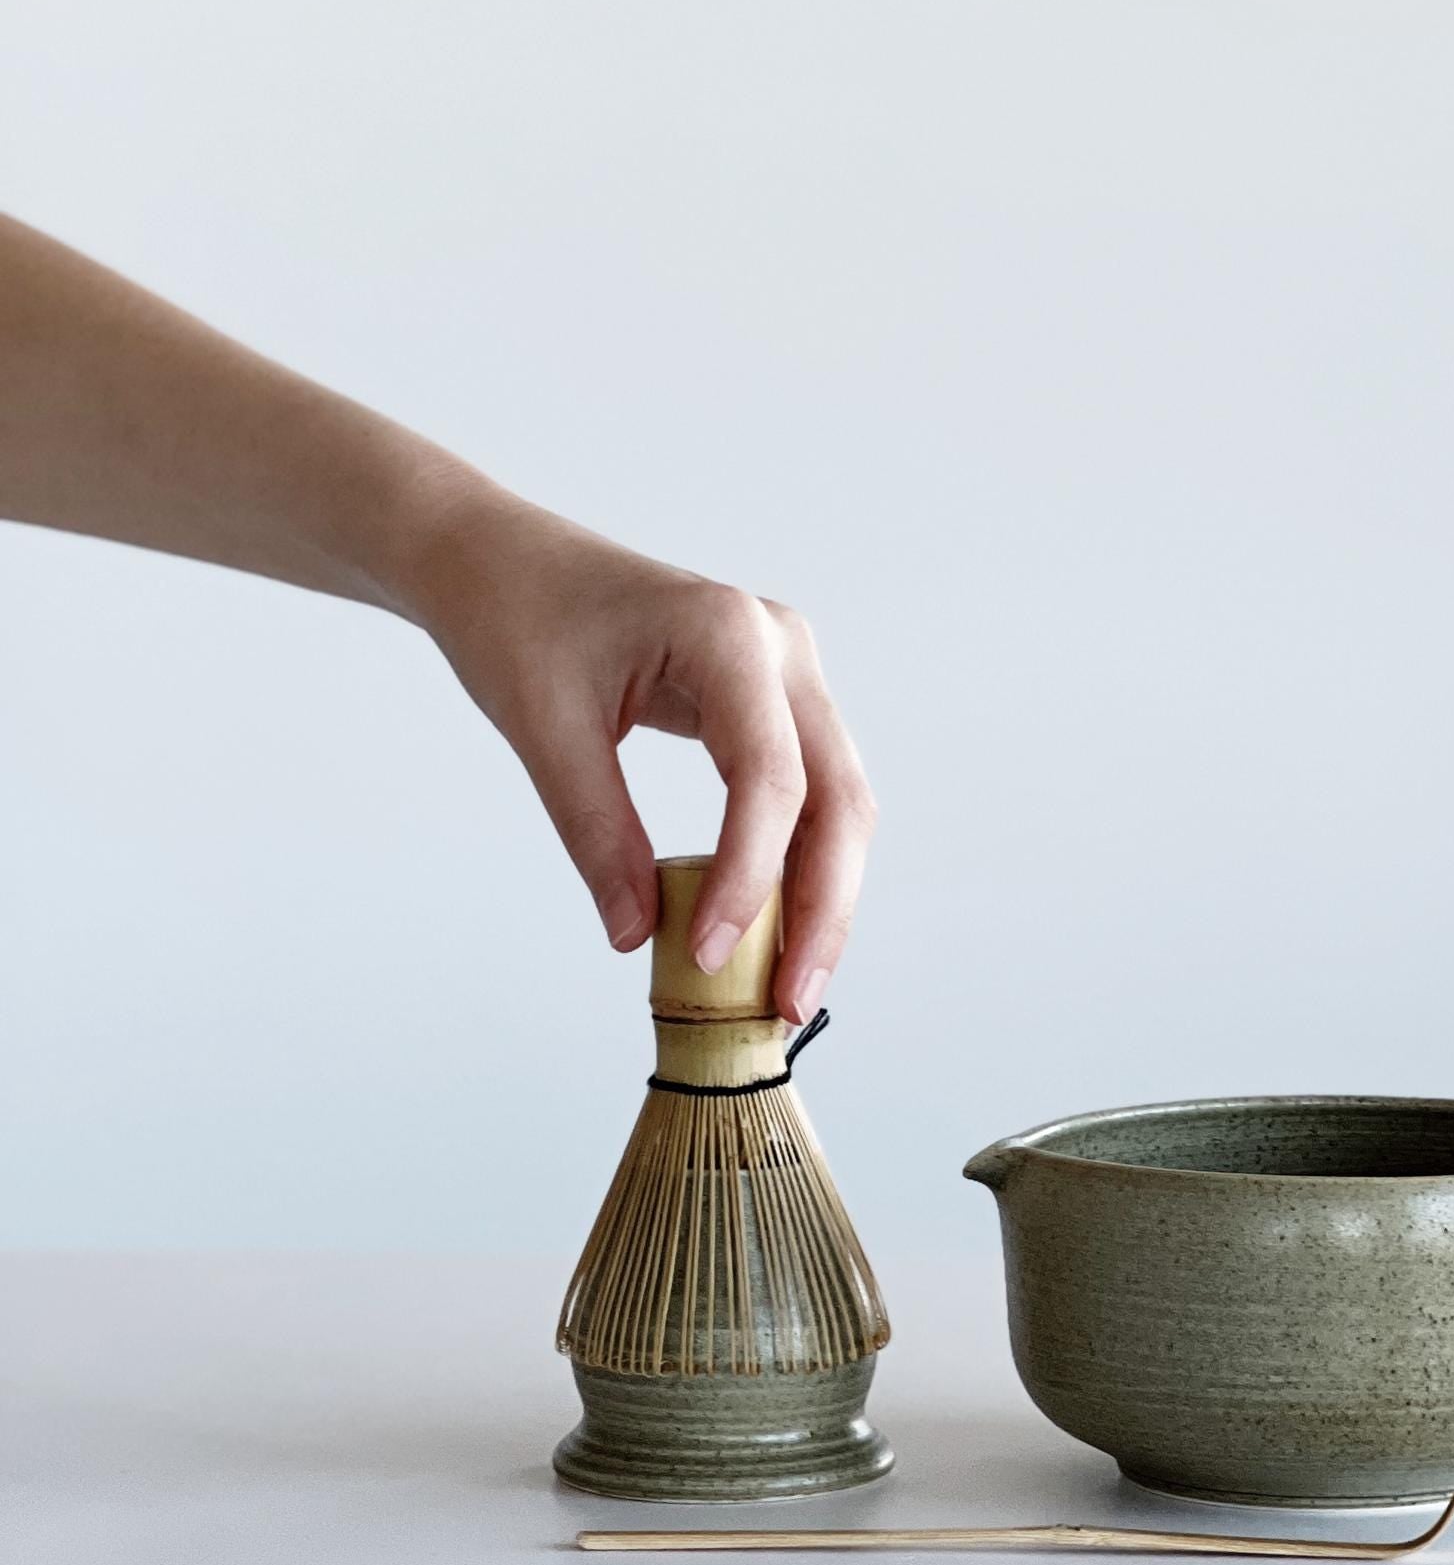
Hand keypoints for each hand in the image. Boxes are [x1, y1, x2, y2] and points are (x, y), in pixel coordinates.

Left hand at [406, 493, 874, 1019]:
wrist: (502, 561)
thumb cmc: (517, 619)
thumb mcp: (543, 726)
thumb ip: (595, 830)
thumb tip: (636, 936)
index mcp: (727, 633)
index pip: (770, 776)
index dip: (750, 876)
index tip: (706, 955)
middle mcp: (780, 648)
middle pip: (838, 796)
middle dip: (822, 906)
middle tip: (788, 1003)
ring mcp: (787, 673)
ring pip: (839, 801)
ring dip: (822, 895)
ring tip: (790, 986)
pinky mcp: (773, 702)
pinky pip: (809, 793)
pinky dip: (798, 865)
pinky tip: (773, 931)